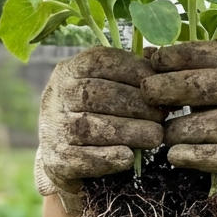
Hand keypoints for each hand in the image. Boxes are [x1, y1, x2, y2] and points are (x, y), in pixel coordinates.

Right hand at [35, 46, 164, 213]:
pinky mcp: (57, 160)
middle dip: (138, 104)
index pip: (100, 60)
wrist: (63, 158)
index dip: (134, 69)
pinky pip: (86, 158)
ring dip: (131, 131)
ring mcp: (54, 128)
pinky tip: (129, 157)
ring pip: (94, 126)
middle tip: (162, 115)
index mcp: (68, 70)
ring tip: (155, 136)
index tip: (158, 82)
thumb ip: (128, 71)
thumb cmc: (94, 114)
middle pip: (100, 94)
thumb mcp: (103, 86)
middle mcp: (56, 96)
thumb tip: (157, 57)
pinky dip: (110, 157)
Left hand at [142, 41, 216, 216]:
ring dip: (181, 128)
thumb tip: (151, 57)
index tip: (153, 60)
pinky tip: (176, 156)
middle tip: (147, 92)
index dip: (182, 54)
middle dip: (175, 86)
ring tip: (162, 133)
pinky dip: (195, 156)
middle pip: (215, 83)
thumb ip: (211, 73)